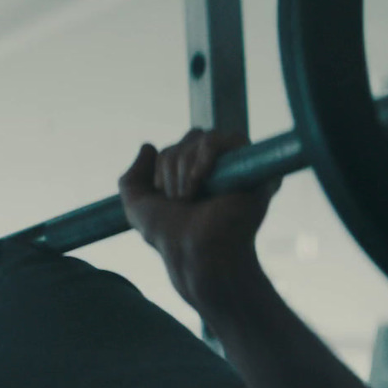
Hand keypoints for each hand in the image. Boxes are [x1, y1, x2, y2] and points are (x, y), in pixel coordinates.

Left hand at [119, 129, 278, 304]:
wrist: (192, 250)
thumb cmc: (168, 234)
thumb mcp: (136, 206)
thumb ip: (131, 178)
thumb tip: (148, 146)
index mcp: (195, 176)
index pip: (177, 147)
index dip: (163, 165)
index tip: (165, 197)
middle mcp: (220, 169)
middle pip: (192, 136)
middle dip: (173, 165)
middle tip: (179, 199)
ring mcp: (239, 168)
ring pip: (206, 138)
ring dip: (185, 167)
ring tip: (190, 197)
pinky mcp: (256, 169)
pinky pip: (233, 139)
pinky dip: (205, 156)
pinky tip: (201, 182)